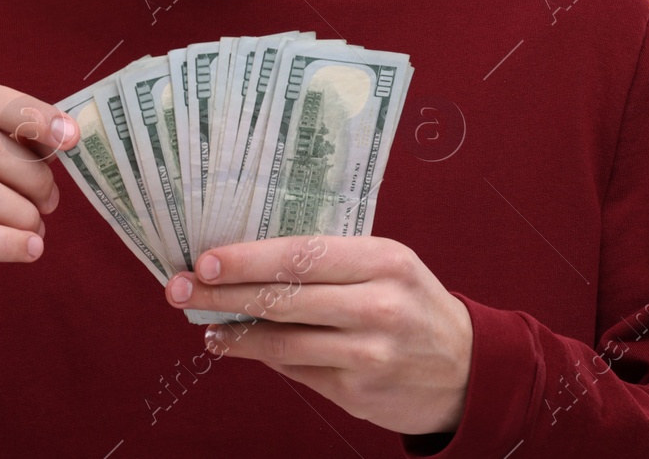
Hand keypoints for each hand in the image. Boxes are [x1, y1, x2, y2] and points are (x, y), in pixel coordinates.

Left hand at [163, 235, 472, 435]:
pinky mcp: (357, 392)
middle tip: (180, 289)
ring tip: (201, 322)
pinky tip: (234, 345)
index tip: (207, 260)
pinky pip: (295, 370)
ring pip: (283, 342)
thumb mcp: (388, 265)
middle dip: (224, 294)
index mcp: (384, 261)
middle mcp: (378, 306)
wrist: (468, 370)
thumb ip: (331, 260)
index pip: (302, 255)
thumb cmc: (414, 303)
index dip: (248, 259)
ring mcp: (368, 354)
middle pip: (284, 299)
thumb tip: (249, 259)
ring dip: (233, 332)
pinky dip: (259, 357)